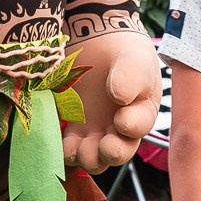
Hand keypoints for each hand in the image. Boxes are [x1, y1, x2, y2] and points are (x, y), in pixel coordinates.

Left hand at [65, 31, 160, 172]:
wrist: (96, 42)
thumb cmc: (121, 52)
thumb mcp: (132, 58)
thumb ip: (130, 75)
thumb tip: (120, 97)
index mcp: (141, 112)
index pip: (139, 126)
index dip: (131, 127)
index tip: (122, 118)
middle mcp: (120, 129)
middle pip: (118, 152)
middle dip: (111, 153)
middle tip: (105, 146)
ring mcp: (95, 132)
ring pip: (93, 158)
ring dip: (86, 157)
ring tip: (77, 148)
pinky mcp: (73, 129)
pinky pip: (69, 149)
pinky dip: (64, 151)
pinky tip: (59, 144)